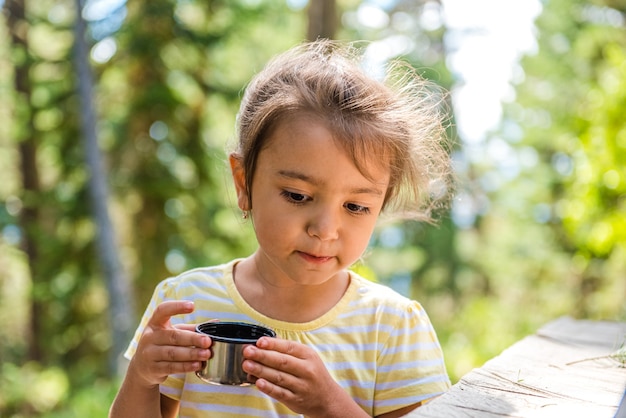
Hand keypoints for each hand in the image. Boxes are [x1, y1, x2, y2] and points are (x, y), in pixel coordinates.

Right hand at [128, 300, 211, 387]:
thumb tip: (216, 323)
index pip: (162, 310)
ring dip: (191, 354)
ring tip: (206, 354)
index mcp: (155, 323)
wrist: (142, 367)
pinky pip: (171, 367)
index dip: (176, 307)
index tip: (192, 306)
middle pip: (173, 336)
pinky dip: (185, 366)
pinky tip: (197, 365)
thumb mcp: (174, 332)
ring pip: (173, 353)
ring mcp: (149, 354)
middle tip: (208, 341)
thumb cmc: (163, 344)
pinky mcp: (152, 369)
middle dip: (192, 339)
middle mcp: (150, 337)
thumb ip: (193, 328)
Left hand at [242, 337, 363, 416]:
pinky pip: (280, 393)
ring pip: (279, 377)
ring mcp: (301, 386)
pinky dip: (268, 388)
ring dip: (261, 370)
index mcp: (308, 355)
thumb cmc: (313, 374)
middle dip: (262, 355)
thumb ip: (289, 348)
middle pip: (282, 361)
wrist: (327, 399)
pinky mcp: (296, 400)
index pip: (289, 347)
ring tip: (247, 365)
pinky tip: (258, 382)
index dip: (273, 344)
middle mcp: (307, 370)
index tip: (259, 341)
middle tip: (247, 351)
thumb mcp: (307, 357)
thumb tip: (267, 338)